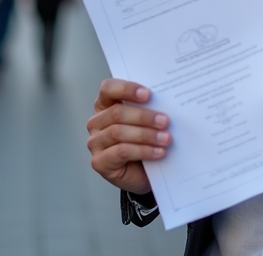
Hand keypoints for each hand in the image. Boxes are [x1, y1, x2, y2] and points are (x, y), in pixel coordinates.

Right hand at [86, 78, 171, 194]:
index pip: (108, 89)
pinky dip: (143, 151)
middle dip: (144, 116)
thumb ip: (149, 108)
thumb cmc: (144, 141)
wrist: (143, 174)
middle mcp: (96, 122)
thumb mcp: (146, 122)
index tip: (148, 94)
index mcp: (105, 105)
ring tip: (166, 138)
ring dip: (146, 135)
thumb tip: (167, 100)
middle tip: (165, 121)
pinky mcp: (99, 162)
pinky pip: (121, 152)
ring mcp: (95, 143)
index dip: (127, 89)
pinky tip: (158, 152)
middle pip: (117, 113)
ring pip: (119, 132)